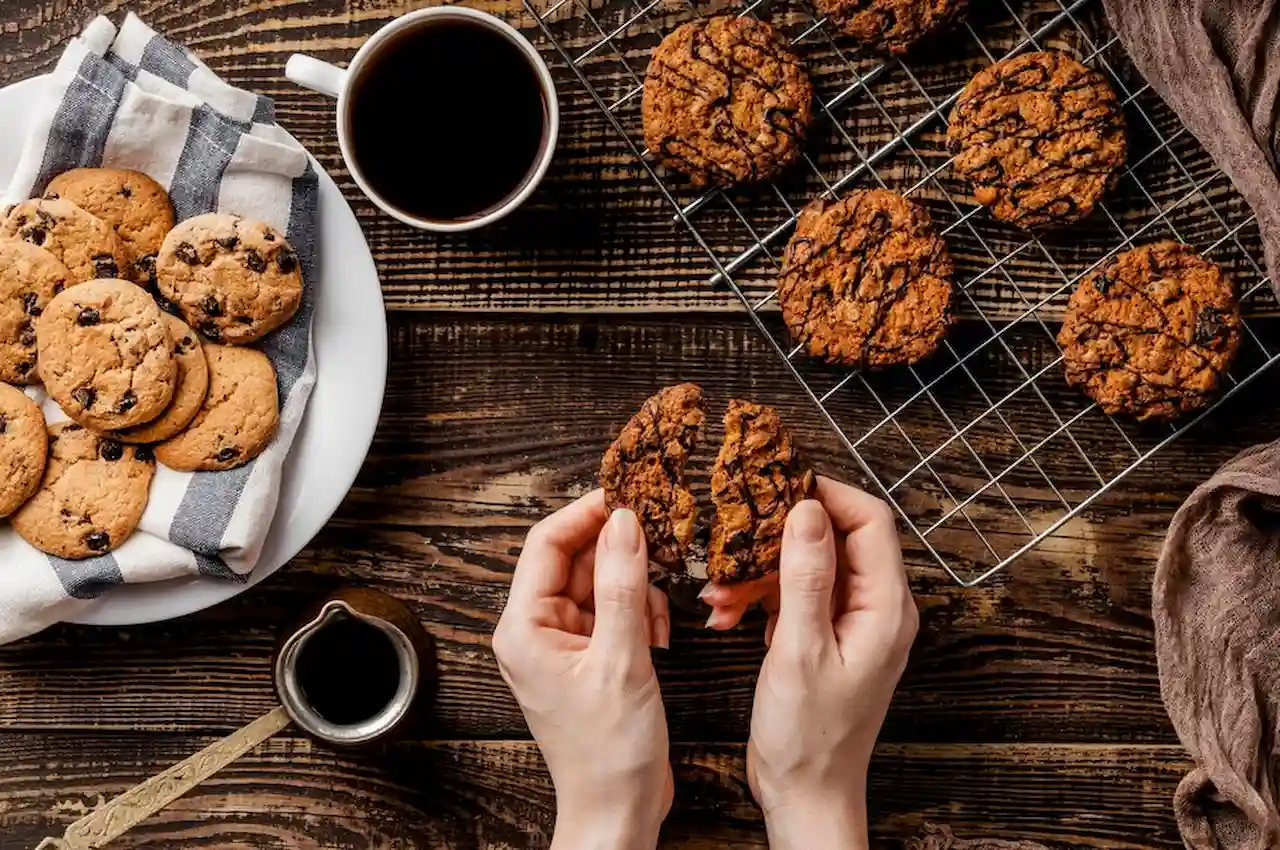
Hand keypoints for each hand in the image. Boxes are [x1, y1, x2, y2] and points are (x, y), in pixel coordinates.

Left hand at [494, 490, 672, 849]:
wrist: (618, 810)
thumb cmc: (609, 752)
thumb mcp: (622, 660)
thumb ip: (623, 586)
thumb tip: (625, 523)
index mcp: (523, 626)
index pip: (547, 543)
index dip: (587, 513)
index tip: (628, 495)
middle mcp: (536, 629)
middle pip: (576, 559)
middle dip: (621, 553)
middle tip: (663, 541)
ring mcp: (563, 643)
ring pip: (601, 583)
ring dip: (636, 589)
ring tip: (659, 618)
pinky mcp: (589, 657)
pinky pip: (614, 611)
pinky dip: (640, 613)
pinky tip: (659, 638)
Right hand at [701, 477, 916, 849]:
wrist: (806, 794)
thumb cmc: (810, 737)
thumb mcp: (800, 650)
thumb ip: (806, 577)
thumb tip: (807, 510)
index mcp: (885, 608)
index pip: (869, 521)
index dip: (826, 495)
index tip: (778, 486)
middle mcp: (876, 608)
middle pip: (835, 538)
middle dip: (779, 535)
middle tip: (736, 533)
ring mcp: (851, 622)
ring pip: (808, 566)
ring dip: (760, 572)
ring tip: (719, 590)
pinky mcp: (824, 636)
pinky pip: (794, 595)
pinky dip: (759, 598)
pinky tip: (725, 610)